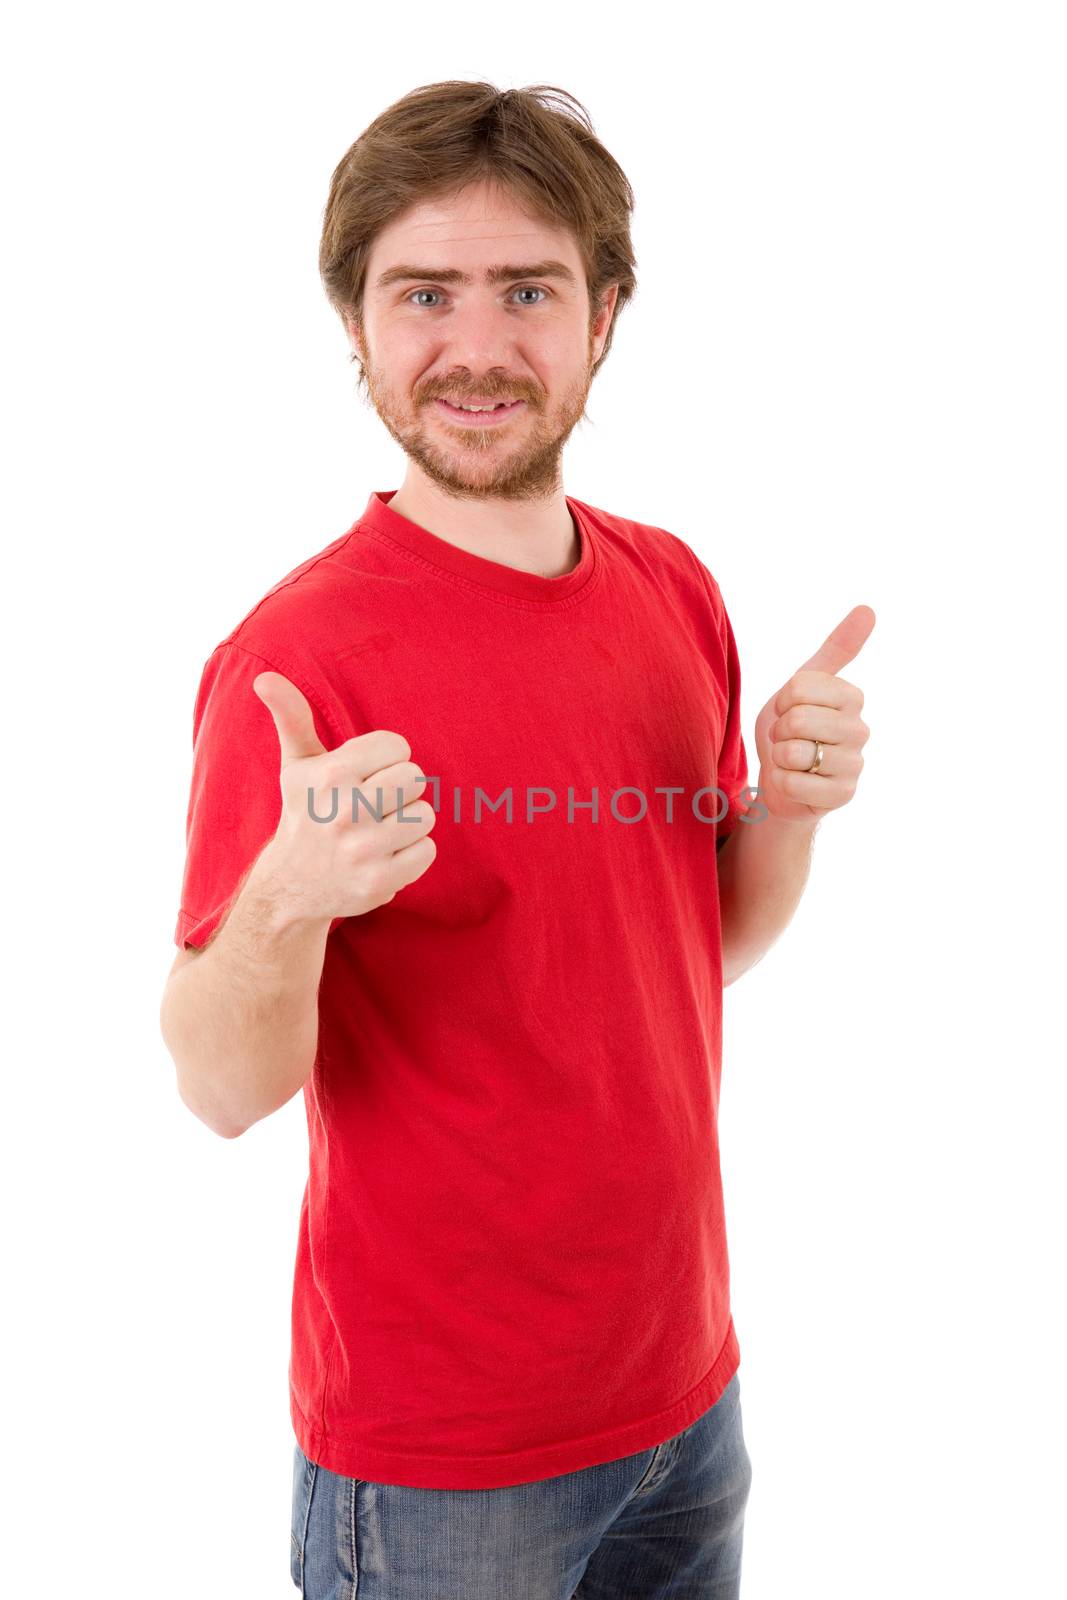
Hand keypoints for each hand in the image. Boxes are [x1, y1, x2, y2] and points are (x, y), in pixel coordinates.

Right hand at [251, 672, 437, 919]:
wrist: (290, 886)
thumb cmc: (304, 813)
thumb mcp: (296, 765)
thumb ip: (291, 716)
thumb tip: (264, 678)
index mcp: (330, 775)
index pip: (397, 746)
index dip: (386, 759)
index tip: (364, 776)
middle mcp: (346, 812)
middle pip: (415, 778)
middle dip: (399, 789)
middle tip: (373, 804)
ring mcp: (363, 851)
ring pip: (424, 815)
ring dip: (406, 821)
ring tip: (377, 830)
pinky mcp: (379, 882)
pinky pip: (427, 850)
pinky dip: (412, 853)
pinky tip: (384, 855)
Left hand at [752, 605, 875, 821]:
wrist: (783, 781)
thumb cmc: (793, 731)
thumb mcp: (804, 685)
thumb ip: (836, 649)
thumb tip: (869, 609)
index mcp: (852, 697)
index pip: (799, 687)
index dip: (782, 702)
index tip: (789, 711)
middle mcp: (860, 729)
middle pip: (797, 720)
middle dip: (779, 731)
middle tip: (787, 739)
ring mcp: (854, 764)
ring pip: (794, 753)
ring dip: (779, 757)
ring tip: (792, 760)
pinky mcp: (842, 796)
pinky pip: (793, 782)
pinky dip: (781, 783)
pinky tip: (794, 782)